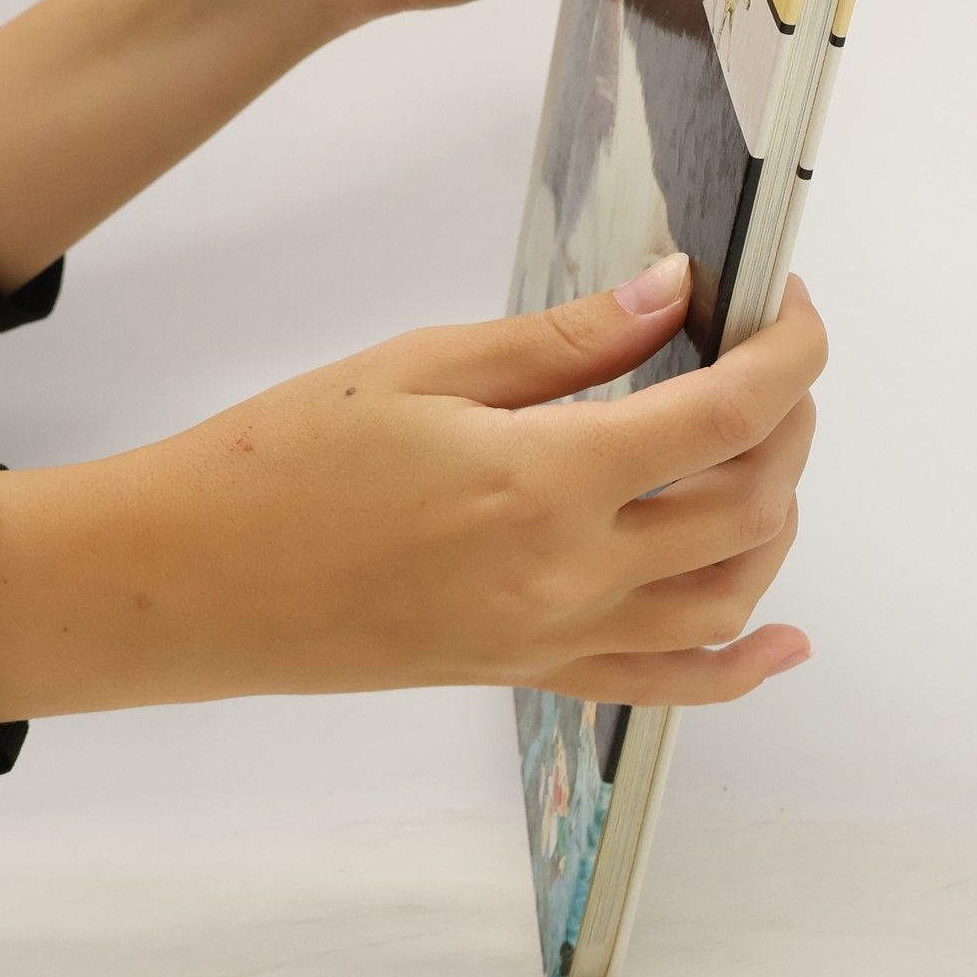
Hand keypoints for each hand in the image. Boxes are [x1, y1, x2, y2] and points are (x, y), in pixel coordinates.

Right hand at [117, 256, 821, 708]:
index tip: (790, 303)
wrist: (186, 583)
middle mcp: (569, 575)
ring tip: (764, 449)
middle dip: (791, 420)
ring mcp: (553, 637)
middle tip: (769, 355)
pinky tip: (782, 639)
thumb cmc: (279, 462)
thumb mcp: (424, 364)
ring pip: (728, 595)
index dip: (790, 350)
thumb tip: (672, 290)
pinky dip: (739, 665)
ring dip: (775, 519)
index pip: (729, 414)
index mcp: (546, 481)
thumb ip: (568, 338)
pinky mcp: (526, 673)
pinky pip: (664, 686)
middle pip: (750, 504)